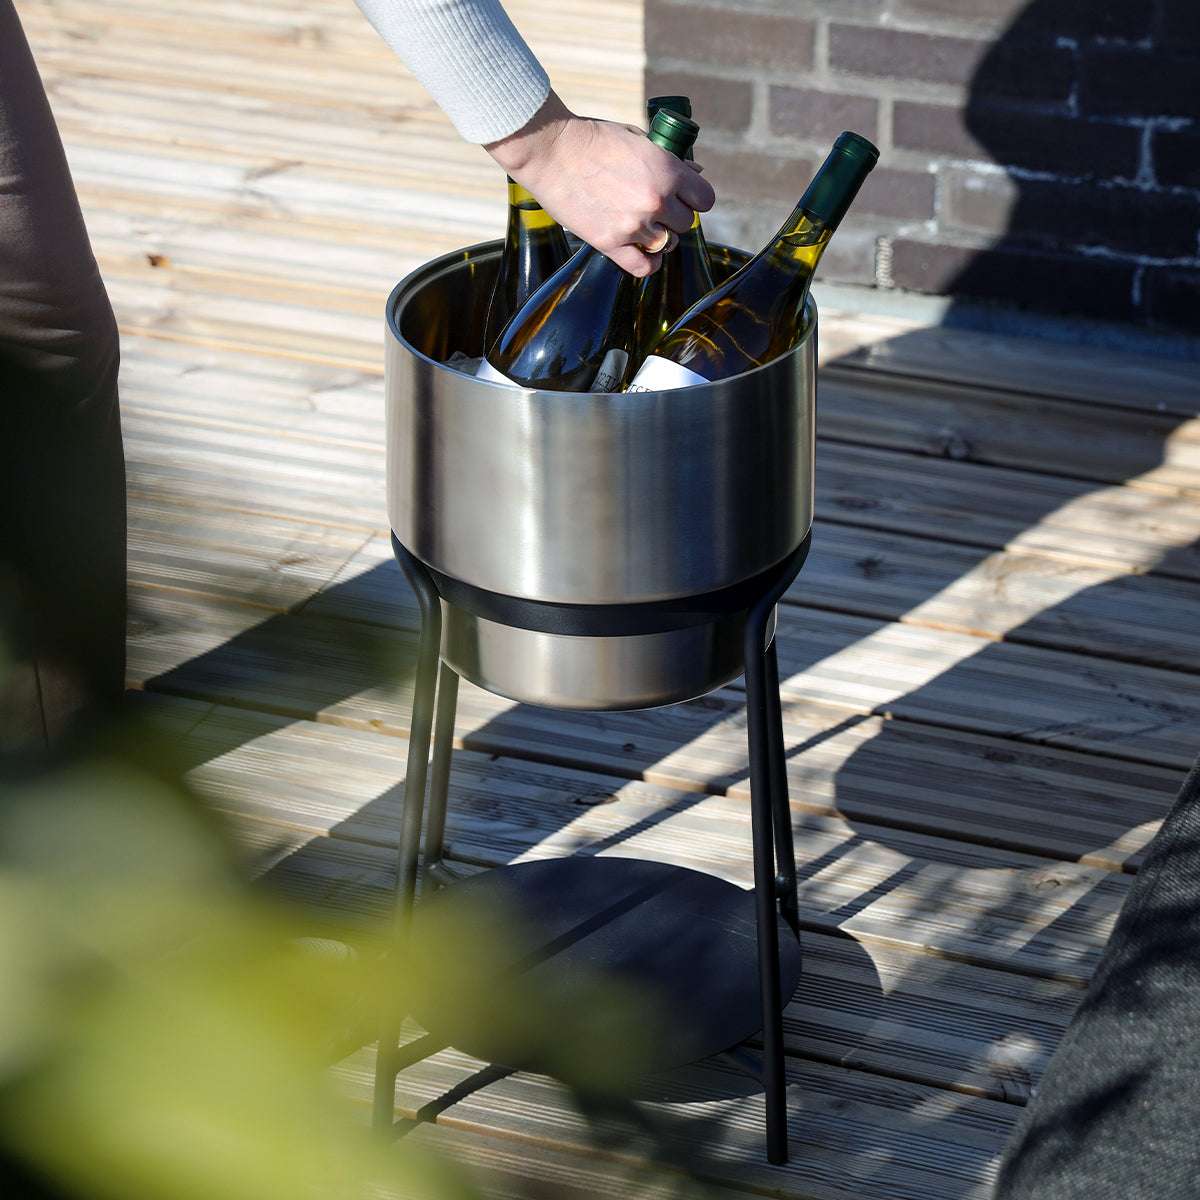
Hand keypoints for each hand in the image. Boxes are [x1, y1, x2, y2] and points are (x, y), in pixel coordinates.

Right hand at [485, 92, 715, 276]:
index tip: (683, 197)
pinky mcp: (611, 243)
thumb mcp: (638, 138)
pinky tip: (643, 252)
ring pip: (666, 244)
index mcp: (667, 171)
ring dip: (659, 236)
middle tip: (654, 207)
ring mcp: (634, 225)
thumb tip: (696, 172)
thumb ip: (669, 159)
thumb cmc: (593, 139)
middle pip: (684, 223)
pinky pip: (644, 267)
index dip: (694, 198)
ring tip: (643, 225)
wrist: (551, 151)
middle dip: (673, 216)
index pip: (704, 199)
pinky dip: (648, 263)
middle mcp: (656, 201)